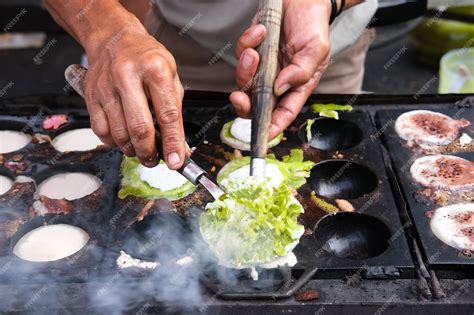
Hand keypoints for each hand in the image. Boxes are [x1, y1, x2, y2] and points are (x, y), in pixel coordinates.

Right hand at [73, 26, 187, 168]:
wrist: (114, 38)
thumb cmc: (147, 59)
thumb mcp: (171, 77)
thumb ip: (176, 112)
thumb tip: (180, 146)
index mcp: (155, 70)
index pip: (167, 114)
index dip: (173, 142)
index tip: (177, 161)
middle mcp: (128, 77)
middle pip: (139, 128)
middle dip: (149, 152)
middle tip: (156, 160)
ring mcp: (106, 87)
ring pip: (119, 134)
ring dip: (132, 150)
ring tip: (142, 150)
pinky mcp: (91, 96)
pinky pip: (101, 131)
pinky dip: (114, 143)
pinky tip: (124, 139)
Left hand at [230, 0, 331, 138]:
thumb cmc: (314, 26)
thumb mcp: (317, 50)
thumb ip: (301, 72)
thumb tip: (279, 89)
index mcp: (295, 88)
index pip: (281, 114)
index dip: (271, 128)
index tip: (260, 136)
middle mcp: (276, 81)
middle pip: (255, 104)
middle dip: (244, 104)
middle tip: (238, 96)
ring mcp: (262, 67)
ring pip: (244, 80)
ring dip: (245, 67)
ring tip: (256, 49)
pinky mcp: (252, 50)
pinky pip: (241, 53)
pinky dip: (247, 42)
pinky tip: (261, 29)